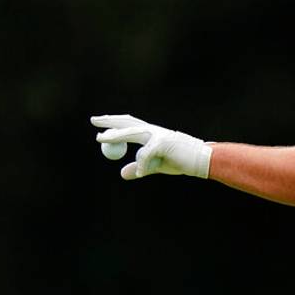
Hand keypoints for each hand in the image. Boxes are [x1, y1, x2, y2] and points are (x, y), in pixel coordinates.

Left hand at [90, 114, 211, 179]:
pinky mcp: (163, 143)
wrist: (201, 160)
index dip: (114, 124)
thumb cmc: (180, 161)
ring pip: (131, 133)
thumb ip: (139, 167)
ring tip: (101, 139)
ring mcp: (158, 135)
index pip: (129, 126)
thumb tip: (121, 173)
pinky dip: (142, 166)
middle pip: (127, 123)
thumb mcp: (155, 166)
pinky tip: (143, 173)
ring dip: (115, 136)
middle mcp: (153, 131)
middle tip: (93, 121)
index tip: (99, 124)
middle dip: (109, 121)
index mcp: (151, 134)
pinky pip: (145, 155)